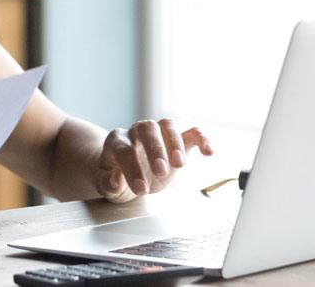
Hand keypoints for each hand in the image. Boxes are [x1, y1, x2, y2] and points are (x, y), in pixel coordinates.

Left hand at [95, 119, 212, 202]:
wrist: (123, 172)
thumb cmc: (114, 177)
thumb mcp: (105, 185)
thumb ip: (107, 183)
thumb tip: (115, 179)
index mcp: (116, 142)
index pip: (124, 150)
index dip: (131, 168)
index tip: (140, 189)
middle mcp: (136, 132)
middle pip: (146, 128)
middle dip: (155, 149)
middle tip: (161, 171)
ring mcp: (157, 134)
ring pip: (167, 125)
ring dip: (175, 142)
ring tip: (180, 164)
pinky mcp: (176, 141)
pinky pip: (191, 132)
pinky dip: (202, 139)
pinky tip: (209, 152)